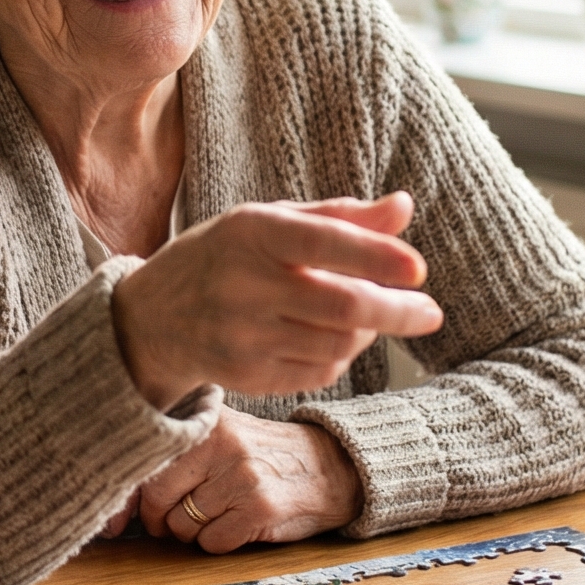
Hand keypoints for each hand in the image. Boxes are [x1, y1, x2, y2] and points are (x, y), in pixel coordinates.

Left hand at [101, 408, 361, 549]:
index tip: (115, 522)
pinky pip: (211, 542)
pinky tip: (237, 524)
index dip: (127, 498)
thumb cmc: (262, 456)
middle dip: (158, 519)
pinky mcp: (259, 509)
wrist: (329, 467)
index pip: (147, 462)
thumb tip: (115, 506)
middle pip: (157, 496)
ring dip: (191, 531)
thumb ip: (175, 455)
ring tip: (217, 513)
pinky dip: (217, 542)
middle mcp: (222, 443)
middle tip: (172, 519)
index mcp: (207, 420)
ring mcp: (242, 476)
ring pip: (182, 525)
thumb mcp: (221, 436)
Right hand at [111, 192, 442, 411]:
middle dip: (397, 311)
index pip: (323, 242)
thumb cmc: (226, 257)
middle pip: (341, 305)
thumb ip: (340, 217)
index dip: (374, 256)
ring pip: (337, 343)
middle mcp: (244, 285)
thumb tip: (404, 207)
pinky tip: (330, 337)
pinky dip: (340, 356)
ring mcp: (243, 337)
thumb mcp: (271, 222)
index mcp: (251, 233)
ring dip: (367, 332)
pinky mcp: (247, 377)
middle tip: (431, 313)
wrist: (153, 318)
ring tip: (368, 316)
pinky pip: (319, 372)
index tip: (417, 268)